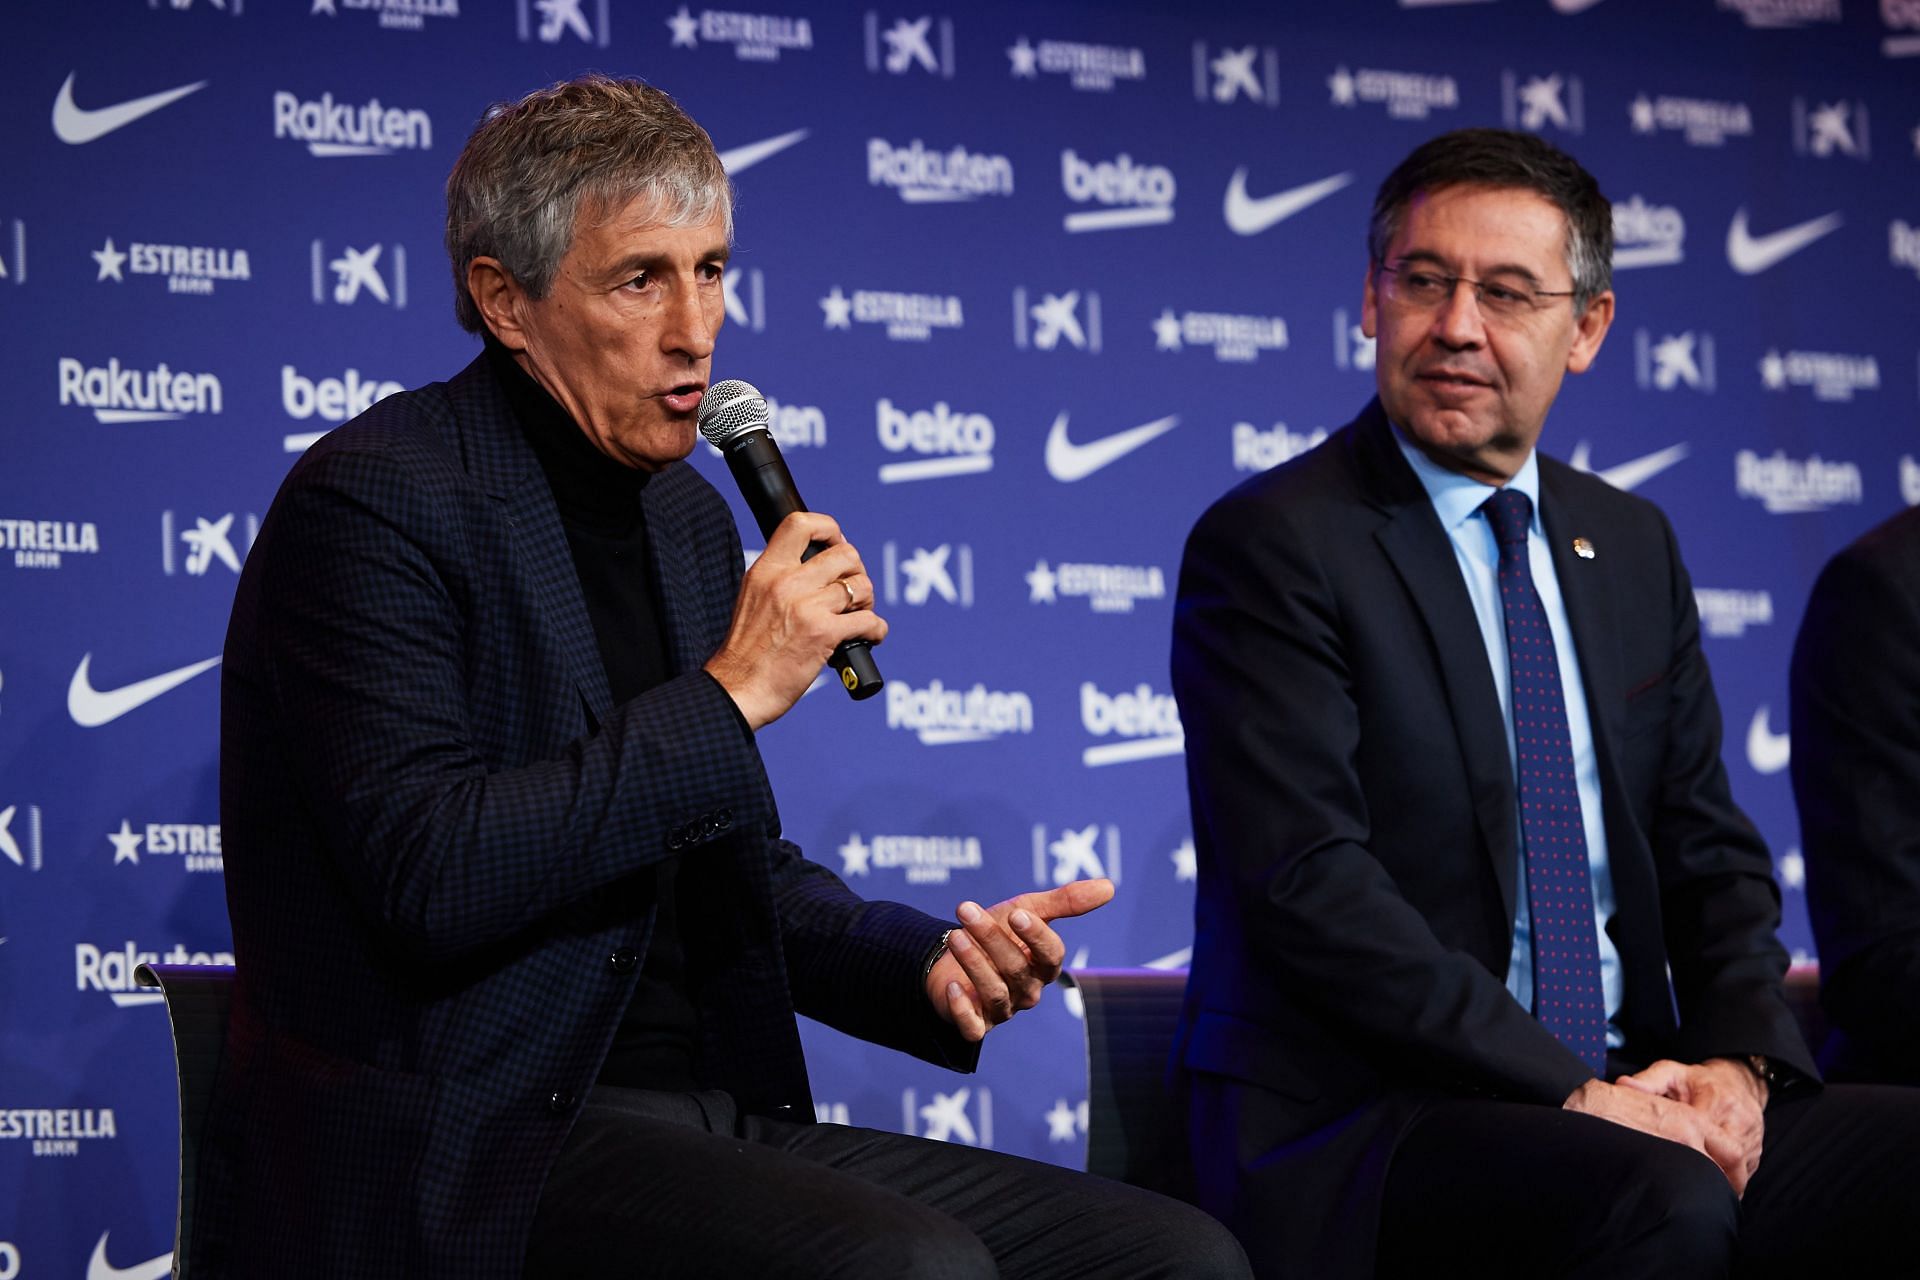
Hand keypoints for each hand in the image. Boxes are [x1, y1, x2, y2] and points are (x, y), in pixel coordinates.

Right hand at [704, 511, 885, 729]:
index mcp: (766, 570)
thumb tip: (817, 570)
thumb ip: (779, 580)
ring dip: (867, 601)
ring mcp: (806, 607)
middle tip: (853, 592)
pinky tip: (869, 637)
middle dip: (857, 572)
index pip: (801, 524)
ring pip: (860, 586)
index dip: (829, 528)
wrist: (737, 690)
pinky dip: (877, 630)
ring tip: (859, 615)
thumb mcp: (753, 599)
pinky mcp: (824, 634)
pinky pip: (869, 620)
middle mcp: (786, 582)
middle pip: (845, 554)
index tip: (836, 544)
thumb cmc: (746, 653)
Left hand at [925, 878, 1115, 1041]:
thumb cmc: (998, 933)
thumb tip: (1110, 886)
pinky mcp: (976, 1025)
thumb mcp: (1027, 910)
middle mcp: (1028, 990)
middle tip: (966, 910)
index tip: (1016, 913)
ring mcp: (1002, 1010)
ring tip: (955, 935)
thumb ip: (1064, 901)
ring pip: (994, 992)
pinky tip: (952, 986)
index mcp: (1044, 965)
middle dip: (991, 938)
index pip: (1051, 955)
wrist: (951, 956)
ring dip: (974, 963)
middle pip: (1017, 969)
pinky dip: (963, 1009)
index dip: (1036, 936)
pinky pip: (974, 1028)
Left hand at [1616, 1058, 1766, 1189]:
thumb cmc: (1697, 1080)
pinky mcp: (1757, 1151)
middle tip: (1685, 1192)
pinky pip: (1745, 1173)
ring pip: (1739, 1169)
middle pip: (1728, 1157)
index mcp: (1717, 1100)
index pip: (1704, 1132)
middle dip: (1709, 1176)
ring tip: (1698, 1196)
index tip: (1668, 1164)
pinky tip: (1713, 1190)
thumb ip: (1649, 1080)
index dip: (1688, 1151)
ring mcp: (1752, 1138)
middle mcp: (1740, 1120)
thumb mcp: (1672, 1072)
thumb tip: (1623, 1084)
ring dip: (1720, 1183)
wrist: (1736, 1080)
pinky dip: (1729, 1182)